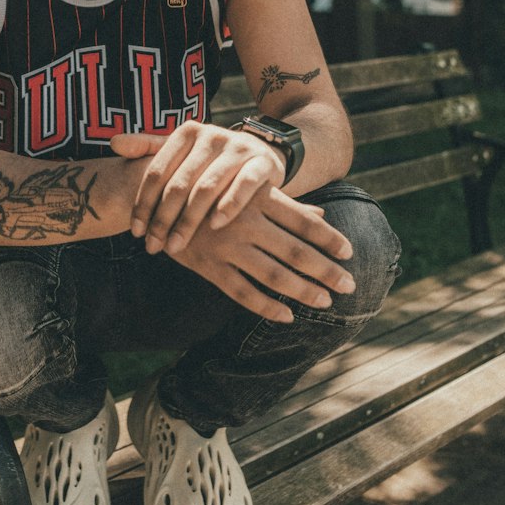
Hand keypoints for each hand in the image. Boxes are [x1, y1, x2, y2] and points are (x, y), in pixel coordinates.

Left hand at [111, 121, 288, 255]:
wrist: (263, 154)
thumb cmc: (212, 159)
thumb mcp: (182, 150)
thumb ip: (148, 147)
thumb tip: (114, 143)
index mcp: (187, 132)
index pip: (157, 171)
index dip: (143, 203)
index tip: (136, 232)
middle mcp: (211, 136)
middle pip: (178, 183)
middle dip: (162, 219)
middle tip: (153, 246)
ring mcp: (237, 148)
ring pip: (206, 188)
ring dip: (189, 220)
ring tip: (177, 246)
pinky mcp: (261, 163)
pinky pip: (243, 186)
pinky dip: (228, 206)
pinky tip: (214, 226)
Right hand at [162, 181, 354, 322]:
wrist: (154, 194)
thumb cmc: (207, 188)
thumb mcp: (244, 188)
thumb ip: (282, 204)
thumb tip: (320, 214)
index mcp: (256, 198)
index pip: (302, 221)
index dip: (328, 237)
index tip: (350, 253)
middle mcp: (245, 221)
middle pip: (295, 251)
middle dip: (326, 270)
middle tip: (351, 285)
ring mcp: (226, 246)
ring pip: (273, 275)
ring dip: (304, 291)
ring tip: (327, 301)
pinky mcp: (208, 266)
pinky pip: (242, 292)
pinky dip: (267, 307)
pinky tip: (287, 317)